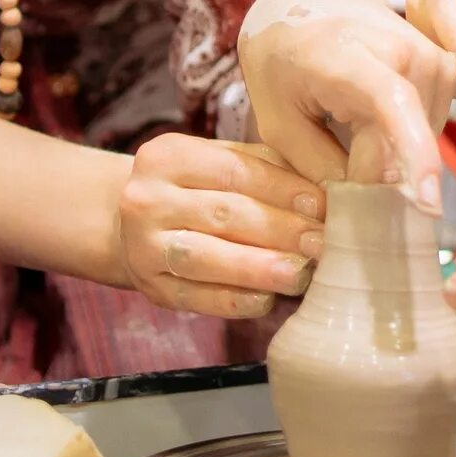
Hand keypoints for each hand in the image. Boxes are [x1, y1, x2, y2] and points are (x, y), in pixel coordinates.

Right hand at [114, 134, 324, 319]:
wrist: (128, 224)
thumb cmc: (195, 188)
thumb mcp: (219, 161)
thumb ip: (267, 167)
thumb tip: (327, 188)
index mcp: (168, 155)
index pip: (235, 171)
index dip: (283, 190)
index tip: (324, 205)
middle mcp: (147, 199)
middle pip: (225, 215)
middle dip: (281, 230)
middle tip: (324, 244)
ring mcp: (143, 247)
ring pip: (208, 258)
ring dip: (259, 268)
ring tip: (302, 274)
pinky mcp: (150, 288)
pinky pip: (197, 298)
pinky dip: (235, 301)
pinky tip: (267, 299)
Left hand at [239, 0, 455, 211]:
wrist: (303, 5)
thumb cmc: (282, 63)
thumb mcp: (279, 123)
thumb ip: (319, 168)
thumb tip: (360, 209)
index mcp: (348, 56)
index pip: (394, 105)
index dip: (414, 155)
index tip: (427, 205)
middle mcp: (401, 49)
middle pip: (404, 143)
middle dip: (374, 173)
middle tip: (335, 163)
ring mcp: (430, 55)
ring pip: (421, 139)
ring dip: (389, 153)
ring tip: (348, 125)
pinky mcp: (445, 65)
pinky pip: (429, 124)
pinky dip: (404, 137)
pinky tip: (371, 120)